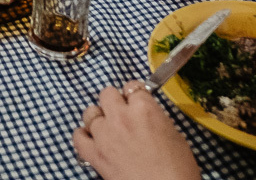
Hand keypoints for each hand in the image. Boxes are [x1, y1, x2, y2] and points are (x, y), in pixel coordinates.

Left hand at [73, 81, 200, 179]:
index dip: (136, 94)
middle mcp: (121, 116)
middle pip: (107, 93)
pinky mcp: (94, 154)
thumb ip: (155, 118)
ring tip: (107, 127)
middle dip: (115, 101)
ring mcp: (104, 135)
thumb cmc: (178, 169)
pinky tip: (92, 139)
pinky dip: (83, 136)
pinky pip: (78, 136)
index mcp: (144, 109)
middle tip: (123, 113)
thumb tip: (146, 115)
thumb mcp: (175, 136)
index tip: (136, 100)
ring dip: (98, 118)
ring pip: (89, 112)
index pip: (133, 87)